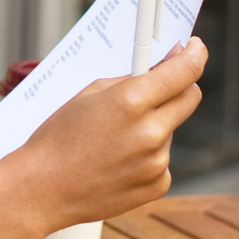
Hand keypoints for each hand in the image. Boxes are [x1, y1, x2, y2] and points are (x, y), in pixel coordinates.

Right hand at [1, 36, 207, 238]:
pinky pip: (162, 158)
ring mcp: (157, 161)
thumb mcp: (88, 95)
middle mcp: (150, 131)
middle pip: (190, 97)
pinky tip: (117, 161)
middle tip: (162, 84)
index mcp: (131, 101)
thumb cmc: (58, 138)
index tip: (195, 48)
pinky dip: (147, 155)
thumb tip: (160, 69)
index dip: (195, 54)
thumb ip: (129, 80)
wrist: (43, 189)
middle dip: (180, 85)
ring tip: (114, 139)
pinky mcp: (158, 184)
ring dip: (154, 124)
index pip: (184, 71)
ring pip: (170, 129)